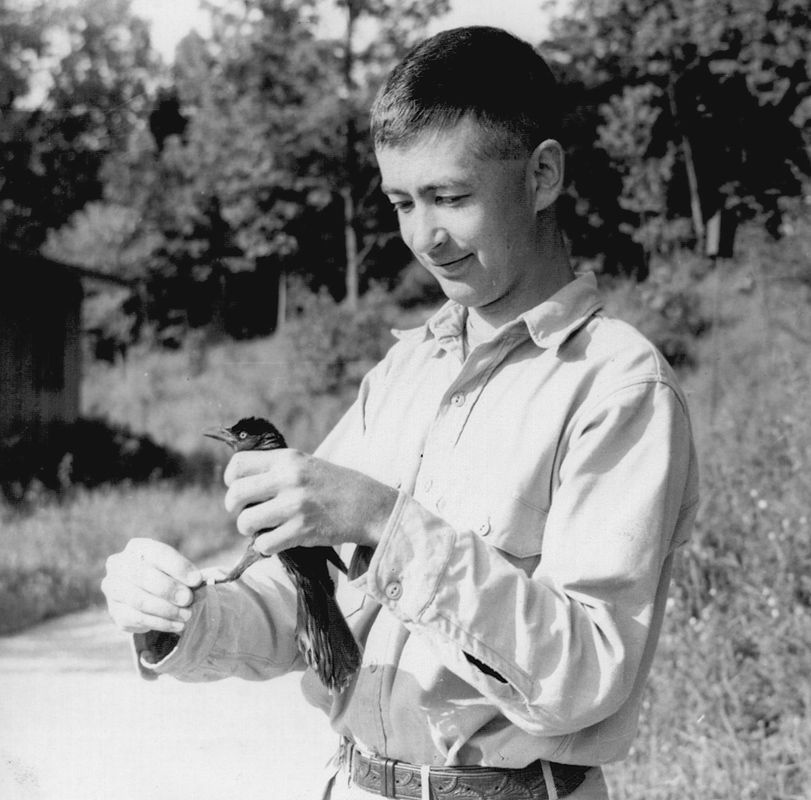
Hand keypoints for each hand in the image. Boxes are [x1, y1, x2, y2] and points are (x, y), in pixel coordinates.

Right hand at [102, 538, 202, 633]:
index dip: (179, 567)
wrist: (147, 592)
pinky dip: (160, 623)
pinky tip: (177, 625)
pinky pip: (137, 619)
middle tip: (188, 599)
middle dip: (168, 589)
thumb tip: (197, 586)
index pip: (158, 553)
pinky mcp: (114, 611)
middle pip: (142, 575)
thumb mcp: (178, 571)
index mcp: (137, 548)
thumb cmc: (167, 576)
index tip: (196, 580)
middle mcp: (119, 565)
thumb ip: (187, 577)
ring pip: (138, 600)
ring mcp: (113, 588)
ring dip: (166, 610)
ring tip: (186, 615)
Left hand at [223, 449, 397, 555]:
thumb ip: (276, 469)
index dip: (231, 480)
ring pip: (246, 522)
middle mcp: (288, 479)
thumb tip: (239, 484)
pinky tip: (277, 541)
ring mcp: (294, 505)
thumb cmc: (333, 485)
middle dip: (235, 509)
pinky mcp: (301, 531)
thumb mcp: (305, 464)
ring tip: (264, 528)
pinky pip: (263, 544)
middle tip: (247, 513)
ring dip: (250, 530)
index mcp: (287, 459)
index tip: (239, 489)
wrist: (367, 505)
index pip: (238, 464)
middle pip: (236, 494)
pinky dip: (266, 546)